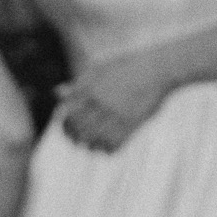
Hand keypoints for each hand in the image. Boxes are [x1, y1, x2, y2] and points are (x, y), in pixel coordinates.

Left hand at [57, 50, 174, 151]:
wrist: (160, 69)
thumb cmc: (129, 67)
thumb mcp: (102, 69)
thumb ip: (79, 82)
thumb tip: (57, 93)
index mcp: (91, 87)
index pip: (67, 112)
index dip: (64, 124)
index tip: (66, 128)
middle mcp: (101, 101)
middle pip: (78, 128)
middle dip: (73, 137)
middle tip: (75, 141)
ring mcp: (116, 113)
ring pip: (93, 139)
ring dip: (88, 145)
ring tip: (89, 146)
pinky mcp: (132, 123)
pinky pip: (112, 145)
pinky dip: (106, 149)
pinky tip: (105, 147)